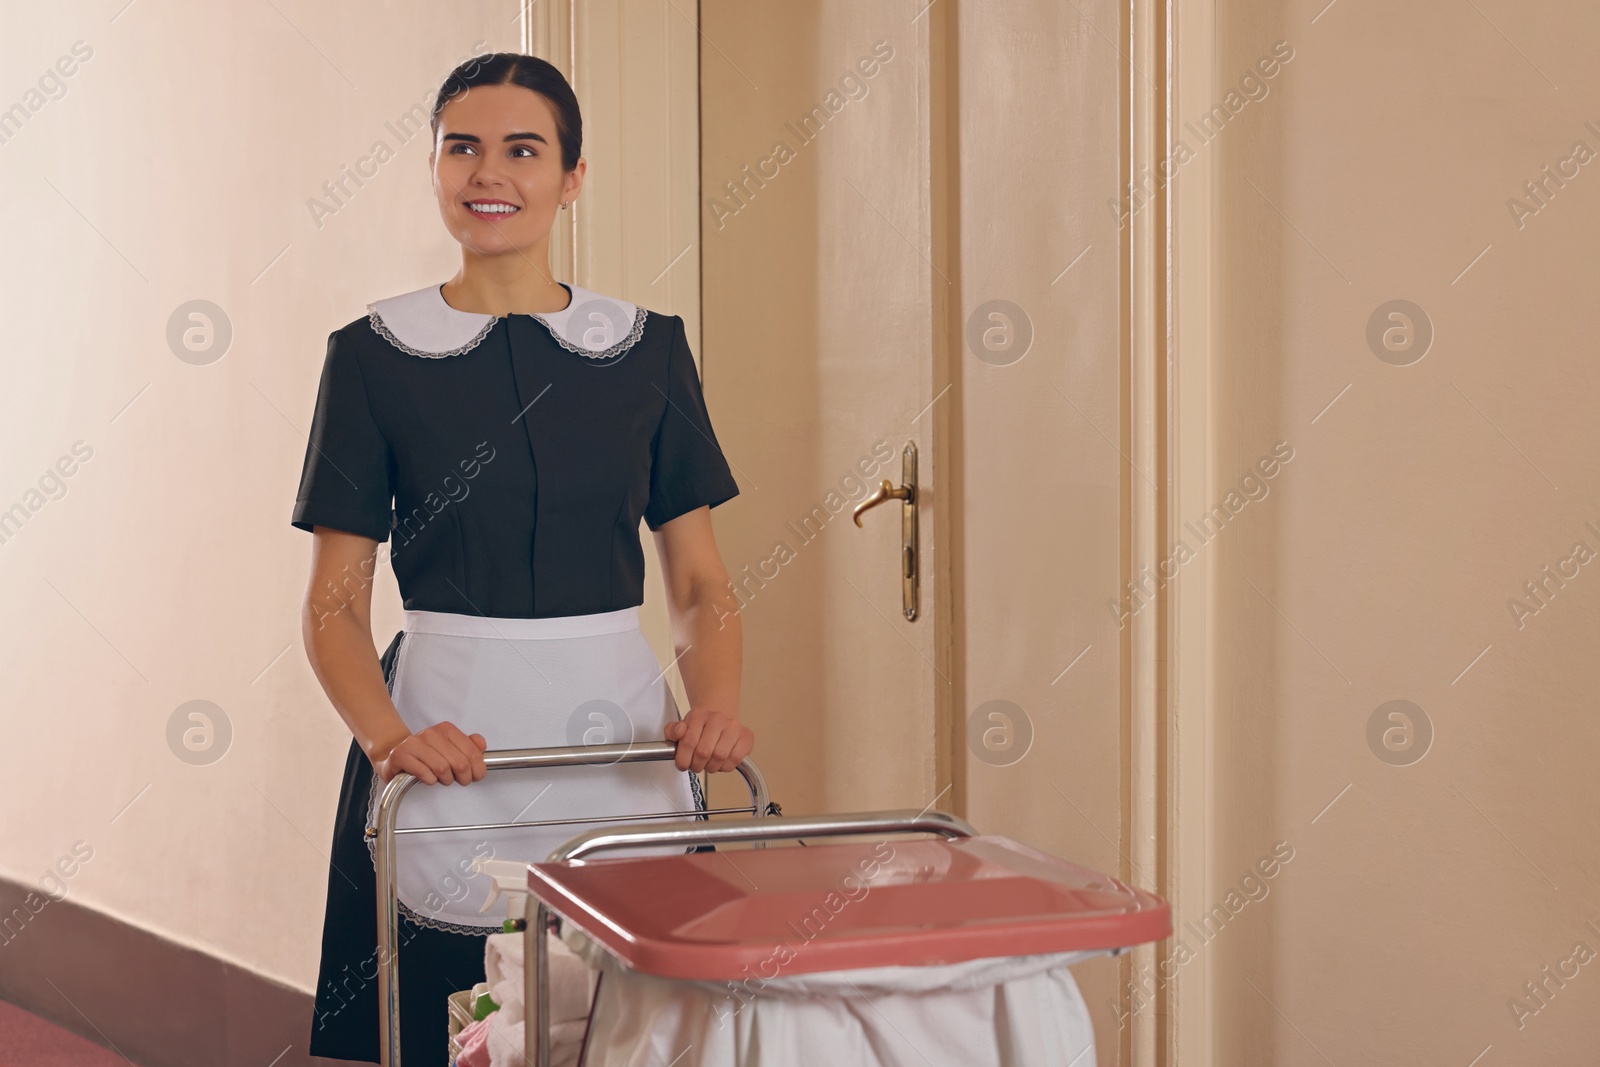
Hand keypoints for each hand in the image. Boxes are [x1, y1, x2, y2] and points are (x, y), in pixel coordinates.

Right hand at [372, 723, 487, 784]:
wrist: (396, 754)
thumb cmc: (426, 753)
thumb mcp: (449, 747)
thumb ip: (469, 745)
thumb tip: (482, 745)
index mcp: (446, 729)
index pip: (471, 751)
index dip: (478, 768)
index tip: (477, 775)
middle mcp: (431, 734)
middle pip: (459, 762)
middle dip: (463, 777)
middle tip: (460, 780)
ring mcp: (414, 743)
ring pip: (442, 769)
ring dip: (445, 779)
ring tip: (442, 778)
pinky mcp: (401, 755)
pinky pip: (424, 773)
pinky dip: (429, 780)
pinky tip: (427, 777)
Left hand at [665, 708, 753, 772]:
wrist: (720, 718)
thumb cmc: (700, 727)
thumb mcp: (682, 727)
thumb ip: (672, 731)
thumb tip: (679, 732)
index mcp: (699, 714)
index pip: (688, 742)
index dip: (683, 759)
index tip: (682, 765)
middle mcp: (718, 718)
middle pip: (703, 752)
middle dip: (696, 765)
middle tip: (695, 766)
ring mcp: (734, 727)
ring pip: (719, 757)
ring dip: (711, 767)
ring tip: (708, 764)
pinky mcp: (746, 736)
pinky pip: (735, 759)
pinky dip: (725, 767)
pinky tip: (721, 763)